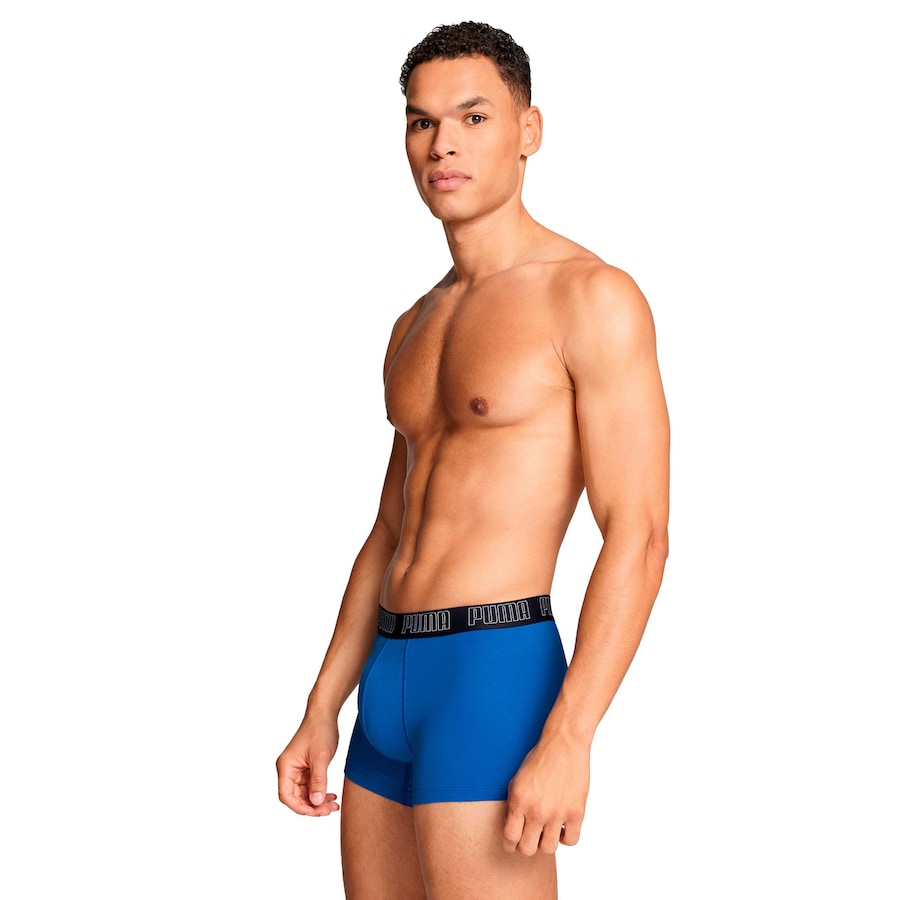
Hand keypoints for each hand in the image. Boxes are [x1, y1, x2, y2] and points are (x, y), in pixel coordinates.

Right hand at [276, 716, 340, 815]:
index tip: (317, 811)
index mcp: (286, 766)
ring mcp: (296, 770)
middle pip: (295, 797)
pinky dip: (320, 792)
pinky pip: (310, 787)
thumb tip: (316, 802)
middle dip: (312, 806)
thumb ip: (318, 780)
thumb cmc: (320, 730)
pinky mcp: (305, 768)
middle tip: (330, 809)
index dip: (300, 807)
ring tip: (334, 805)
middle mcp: (288, 770)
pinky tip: (331, 796)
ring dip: (318, 801)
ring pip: (304, 794)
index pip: (286, 795)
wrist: (325, 714)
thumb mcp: (321, 757)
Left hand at [502, 736, 590, 854]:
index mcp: (519, 801)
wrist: (564, 744)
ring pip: (548, 849)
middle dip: (526, 846)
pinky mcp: (576, 812)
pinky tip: (562, 826)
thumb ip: (513, 806)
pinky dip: (566, 837)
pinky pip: (571, 841)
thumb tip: (513, 829)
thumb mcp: (517, 780)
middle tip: (529, 838)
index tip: (513, 843)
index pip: (510, 838)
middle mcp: (537, 810)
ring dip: (546, 842)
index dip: (510, 844)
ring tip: (546, 831)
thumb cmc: (539, 759)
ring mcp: (557, 813)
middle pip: (527, 849)